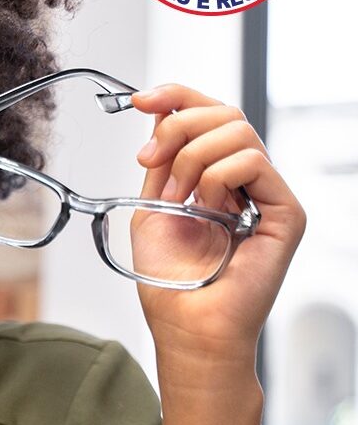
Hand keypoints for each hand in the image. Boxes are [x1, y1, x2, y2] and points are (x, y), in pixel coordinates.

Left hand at [131, 84, 305, 367]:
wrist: (187, 327)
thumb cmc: (170, 283)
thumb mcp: (151, 209)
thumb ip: (161, 162)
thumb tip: (160, 113)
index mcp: (215, 177)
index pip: (209, 115)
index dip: (176, 97)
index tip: (139, 100)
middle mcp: (245, 182)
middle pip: (224, 113)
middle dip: (177, 126)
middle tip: (148, 161)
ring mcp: (267, 194)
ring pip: (237, 130)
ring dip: (191, 158)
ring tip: (176, 199)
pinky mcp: (285, 212)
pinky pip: (253, 162)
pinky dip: (217, 177)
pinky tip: (205, 207)